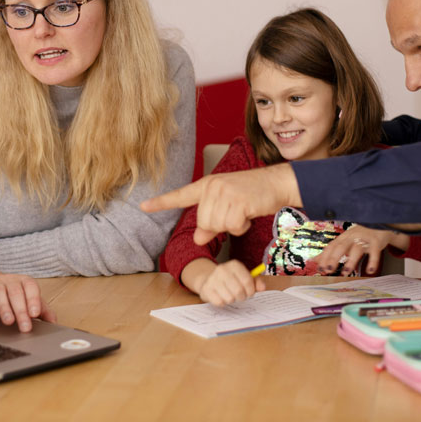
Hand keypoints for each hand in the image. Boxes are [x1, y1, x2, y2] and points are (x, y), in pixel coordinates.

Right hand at [0, 273, 56, 331]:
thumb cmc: (12, 293)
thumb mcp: (28, 299)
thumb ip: (42, 309)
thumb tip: (54, 322)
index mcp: (25, 282)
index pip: (31, 287)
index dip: (34, 300)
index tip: (35, 314)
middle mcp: (12, 280)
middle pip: (16, 293)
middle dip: (21, 311)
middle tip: (25, 327)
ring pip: (0, 292)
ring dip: (5, 307)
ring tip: (9, 322)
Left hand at [142, 165, 300, 244]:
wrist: (277, 182)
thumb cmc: (252, 195)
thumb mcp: (228, 207)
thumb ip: (211, 222)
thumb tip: (197, 239)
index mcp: (207, 185)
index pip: (180, 196)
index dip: (161, 203)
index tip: (143, 206)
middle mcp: (212, 186)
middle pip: (204, 222)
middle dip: (220, 226)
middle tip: (236, 212)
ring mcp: (224, 191)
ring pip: (217, 226)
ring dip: (233, 226)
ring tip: (243, 211)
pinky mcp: (238, 200)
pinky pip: (232, 226)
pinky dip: (242, 226)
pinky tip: (249, 213)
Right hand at [198, 260, 266, 306]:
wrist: (210, 279)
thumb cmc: (231, 280)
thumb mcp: (244, 277)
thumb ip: (256, 282)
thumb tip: (262, 288)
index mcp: (234, 265)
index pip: (248, 281)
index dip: (251, 291)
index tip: (250, 293)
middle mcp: (222, 269)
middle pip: (239, 291)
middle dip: (242, 297)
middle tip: (240, 296)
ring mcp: (213, 279)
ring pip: (230, 298)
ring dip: (232, 300)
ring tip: (230, 295)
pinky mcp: (206, 289)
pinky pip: (220, 302)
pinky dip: (223, 302)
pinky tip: (221, 296)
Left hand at [315, 225, 409, 275]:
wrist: (380, 224)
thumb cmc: (360, 236)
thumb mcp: (345, 242)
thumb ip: (331, 251)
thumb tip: (315, 260)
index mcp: (343, 237)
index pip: (331, 246)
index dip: (325, 257)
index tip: (320, 269)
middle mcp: (352, 237)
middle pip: (341, 246)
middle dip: (333, 258)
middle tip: (328, 270)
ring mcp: (364, 238)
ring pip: (356, 249)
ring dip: (350, 261)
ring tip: (345, 272)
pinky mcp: (376, 241)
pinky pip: (375, 252)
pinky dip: (372, 261)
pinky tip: (370, 271)